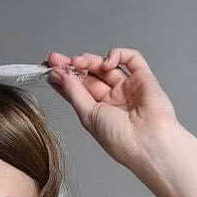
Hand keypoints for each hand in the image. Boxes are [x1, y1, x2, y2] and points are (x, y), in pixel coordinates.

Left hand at [45, 48, 185, 168]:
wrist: (147, 142)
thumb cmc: (119, 138)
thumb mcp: (88, 115)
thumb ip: (74, 92)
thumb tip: (59, 75)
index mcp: (98, 110)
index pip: (77, 89)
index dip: (63, 77)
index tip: (48, 67)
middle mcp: (112, 98)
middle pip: (89, 75)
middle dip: (71, 65)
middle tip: (56, 60)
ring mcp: (128, 87)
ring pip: (106, 65)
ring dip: (90, 60)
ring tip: (78, 62)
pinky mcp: (144, 78)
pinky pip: (132, 59)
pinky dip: (118, 54)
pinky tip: (106, 62)